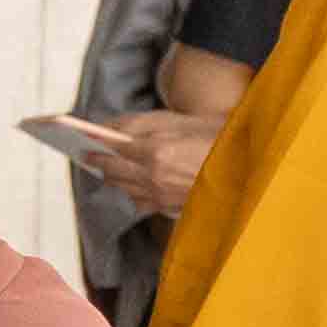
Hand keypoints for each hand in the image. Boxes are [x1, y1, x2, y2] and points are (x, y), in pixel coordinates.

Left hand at [86, 107, 218, 216]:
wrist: (247, 162)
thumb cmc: (211, 134)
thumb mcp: (175, 120)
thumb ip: (137, 123)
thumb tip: (106, 128)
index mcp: (155, 152)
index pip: (111, 151)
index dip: (94, 146)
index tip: (80, 142)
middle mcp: (154, 178)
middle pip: (112, 173)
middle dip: (98, 163)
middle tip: (87, 155)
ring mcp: (162, 195)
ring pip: (123, 189)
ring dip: (112, 178)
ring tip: (104, 168)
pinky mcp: (170, 207)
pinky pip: (139, 202)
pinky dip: (132, 192)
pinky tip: (130, 184)